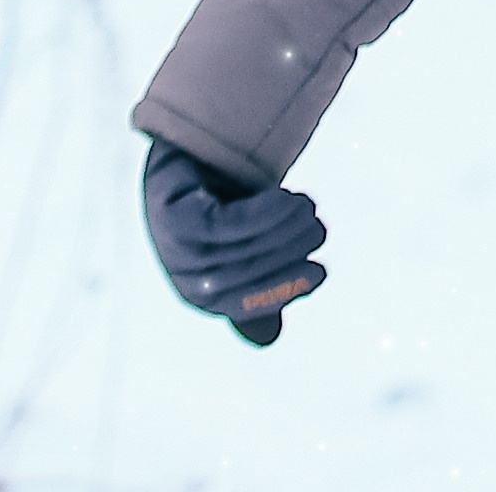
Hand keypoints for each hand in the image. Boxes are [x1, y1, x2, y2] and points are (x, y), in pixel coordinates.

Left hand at [141, 135, 326, 346]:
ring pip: (240, 246)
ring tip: (308, 207)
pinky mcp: (176, 218)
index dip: (286, 289)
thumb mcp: (239, 252)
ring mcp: (175, 248)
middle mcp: (186, 278)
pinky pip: (224, 223)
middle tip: (318, 228)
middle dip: (290, 251)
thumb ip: (255, 287)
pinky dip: (260, 214)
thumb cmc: (218, 209)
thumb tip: (267, 338)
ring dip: (282, 227)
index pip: (249, 304)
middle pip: (246, 273)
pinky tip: (285, 199)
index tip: (321, 271)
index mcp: (202, 297)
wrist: (185, 158)